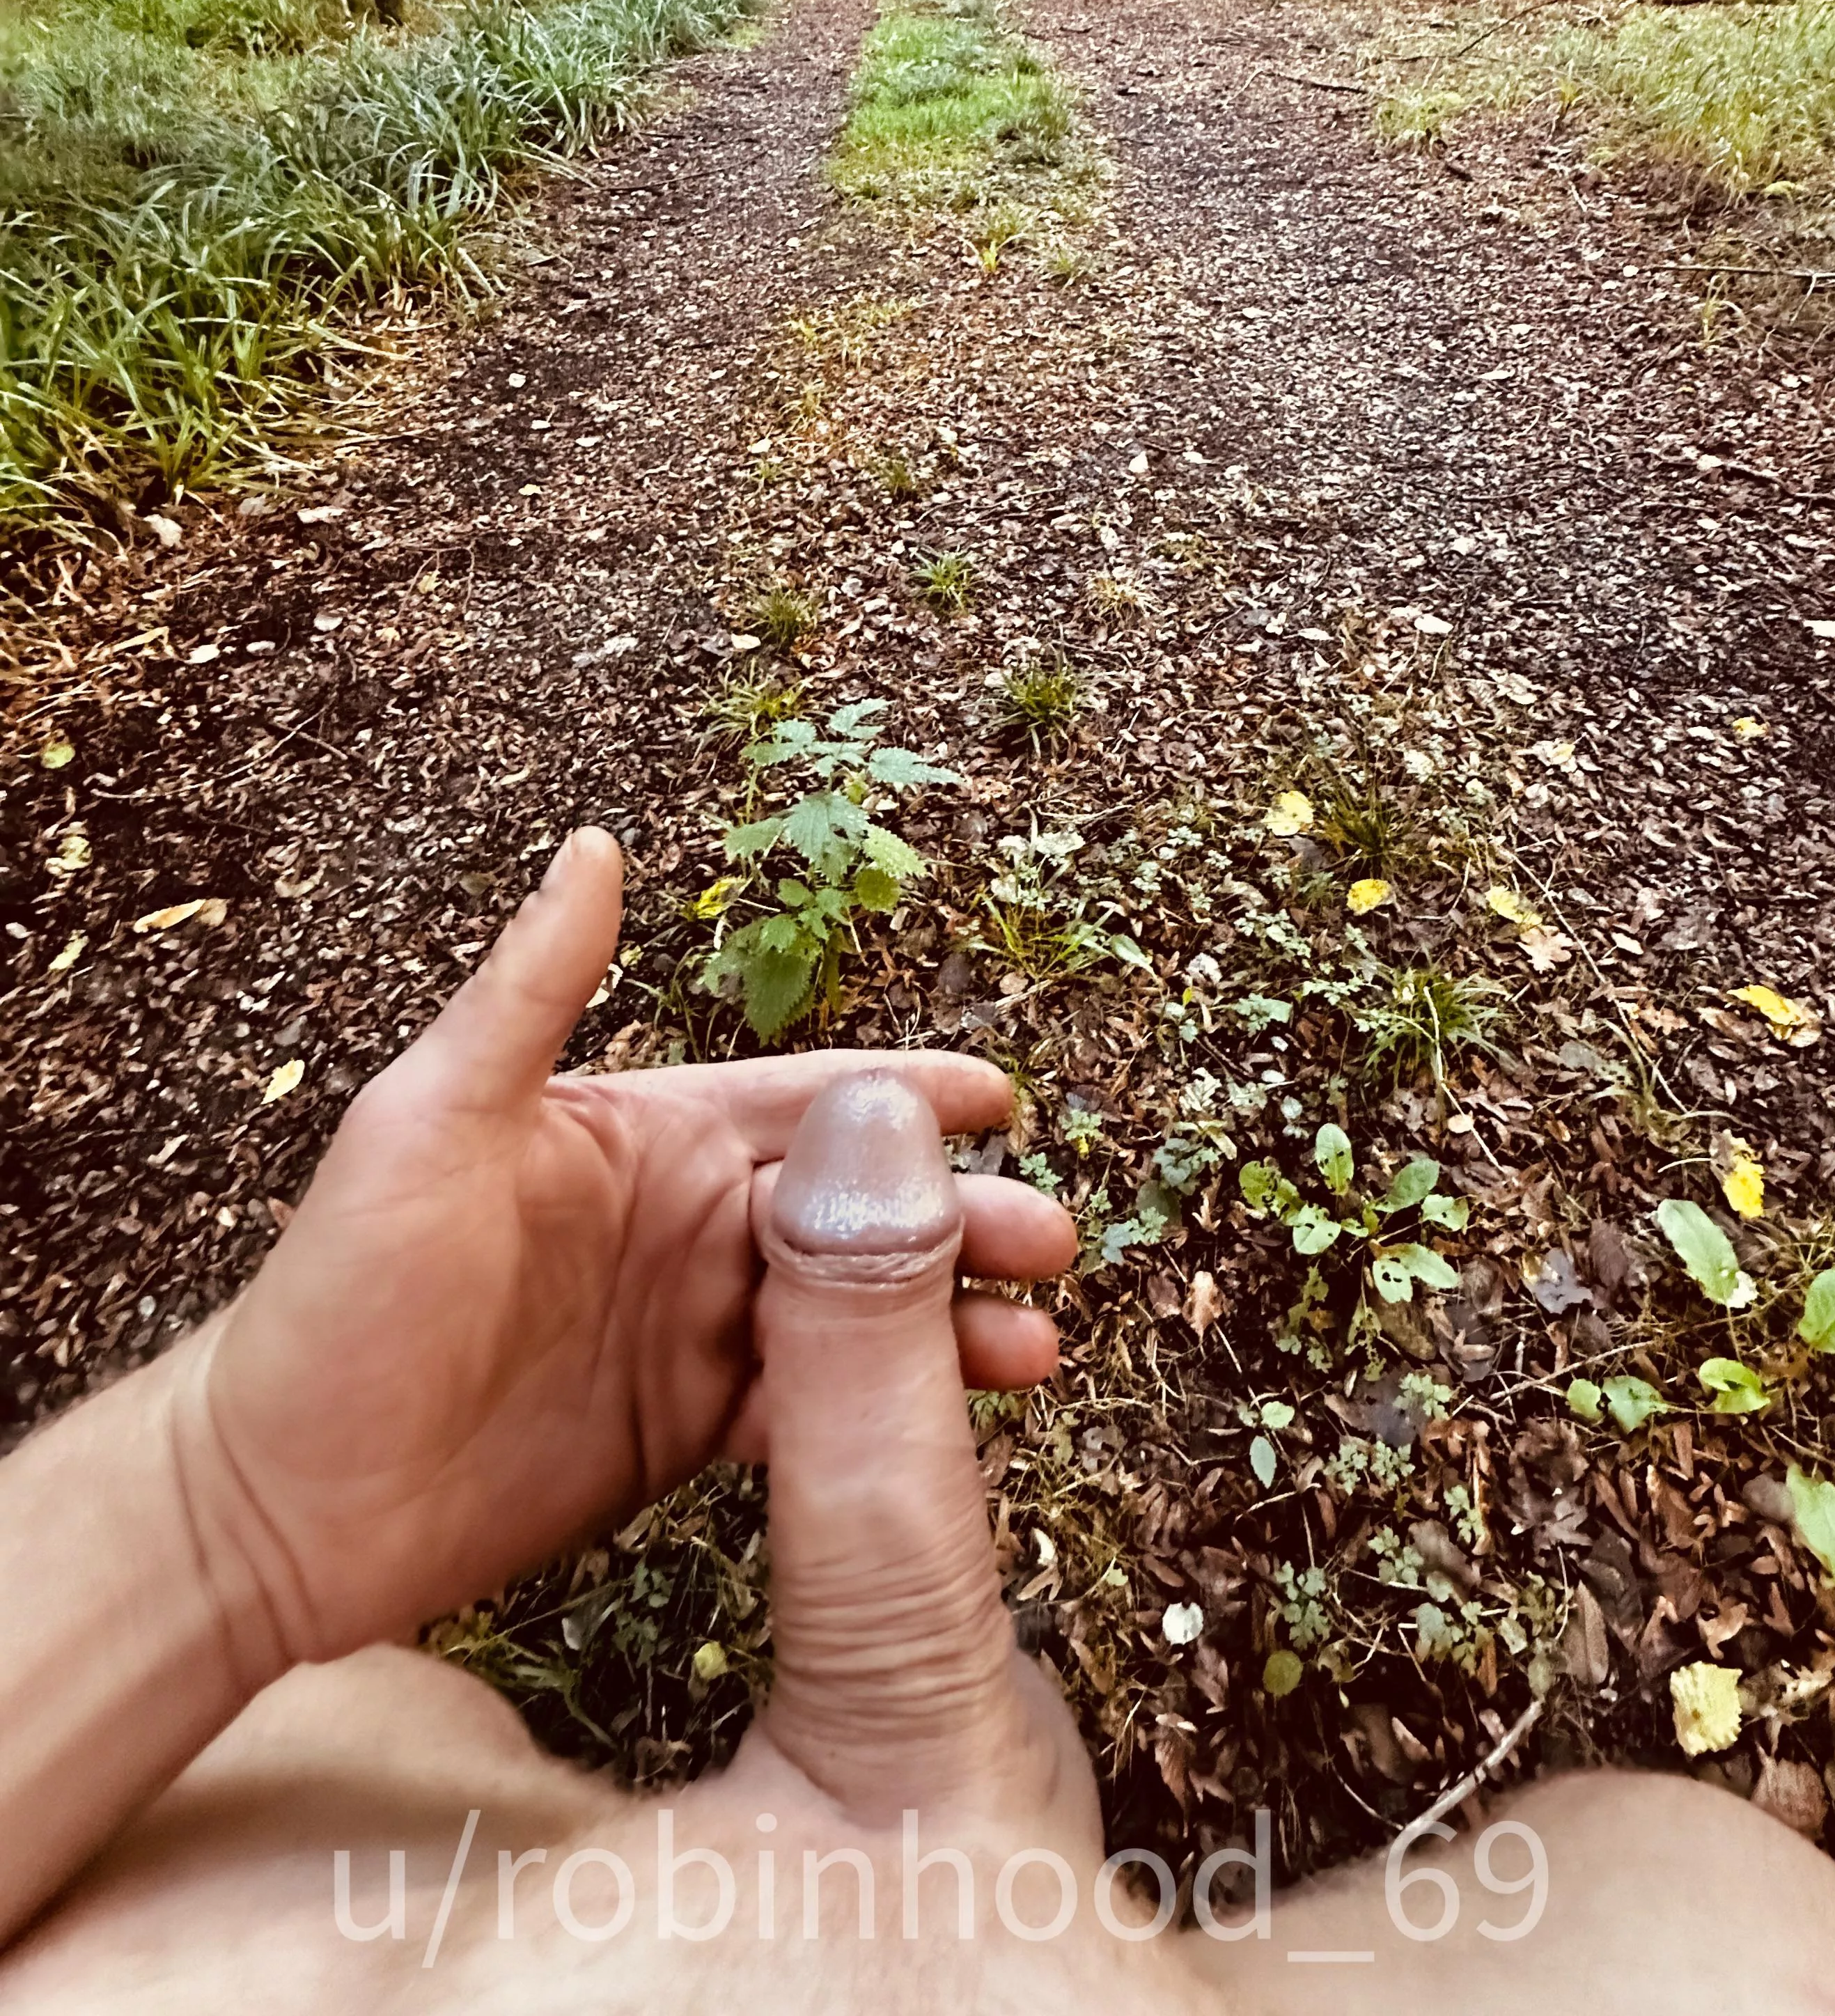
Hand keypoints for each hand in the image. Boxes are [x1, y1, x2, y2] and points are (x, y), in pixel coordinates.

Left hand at [170, 828, 1073, 1676]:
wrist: (275, 1502)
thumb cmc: (337, 1294)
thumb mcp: (432, 1122)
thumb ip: (528, 995)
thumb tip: (594, 843)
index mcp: (637, 1137)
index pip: (798, 1096)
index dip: (903, 1090)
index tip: (1001, 1094)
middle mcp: (677, 1225)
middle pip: (850, 1206)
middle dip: (955, 1214)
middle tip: (1048, 1237)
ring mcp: (686, 1332)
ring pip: (851, 1312)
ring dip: (941, 1320)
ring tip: (1033, 1342)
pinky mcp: (684, 1434)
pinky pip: (810, 1412)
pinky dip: (885, 1413)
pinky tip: (951, 1424)